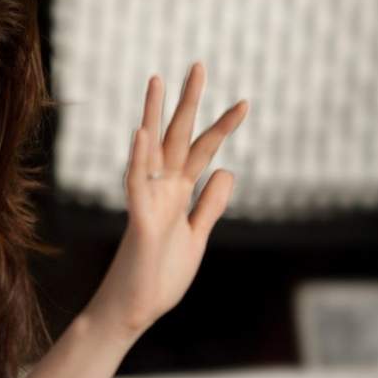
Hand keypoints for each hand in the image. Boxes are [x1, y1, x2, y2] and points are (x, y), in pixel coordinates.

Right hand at [87, 62, 249, 336]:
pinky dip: (138, 159)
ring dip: (154, 116)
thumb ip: (209, 205)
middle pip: (176, 139)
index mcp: (178, 196)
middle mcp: (162, 192)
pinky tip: (142, 133)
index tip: (243, 102)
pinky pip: (136, 187)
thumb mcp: (197, 237)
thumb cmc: (159, 276)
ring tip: (158, 81)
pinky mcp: (140, 223)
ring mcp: (148, 204)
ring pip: (151, 152)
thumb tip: (227, 170)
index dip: (222, 127)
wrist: (133, 311)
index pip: (201, 152)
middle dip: (188, 103)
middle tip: (198, 66)